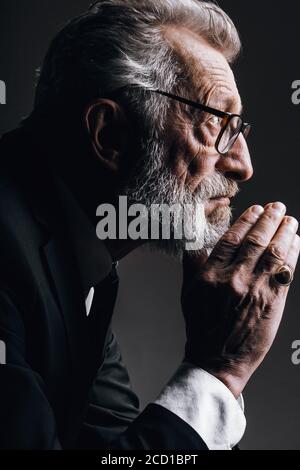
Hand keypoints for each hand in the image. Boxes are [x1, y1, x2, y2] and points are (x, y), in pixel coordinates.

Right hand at [182, 202, 299, 397]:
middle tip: (277, 207)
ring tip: (290, 221)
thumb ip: (193, 263)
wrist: (217, 359)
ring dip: (285, 233)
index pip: (231, 240)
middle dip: (269, 220)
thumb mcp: (189, 292)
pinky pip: (285, 272)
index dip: (246, 221)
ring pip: (273, 253)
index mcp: (211, 275)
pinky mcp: (272, 302)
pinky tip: (296, 243)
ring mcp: (255, 291)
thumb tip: (194, 237)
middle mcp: (234, 279)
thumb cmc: (201, 325)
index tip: (255, 209)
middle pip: (255, 241)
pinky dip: (292, 255)